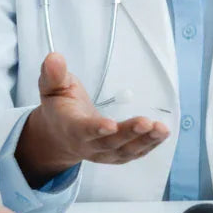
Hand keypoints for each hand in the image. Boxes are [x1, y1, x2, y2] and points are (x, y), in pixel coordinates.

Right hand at [15, 53, 169, 186]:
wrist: (60, 136)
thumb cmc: (59, 108)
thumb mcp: (52, 87)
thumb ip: (53, 74)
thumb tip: (54, 58)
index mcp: (71, 127)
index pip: (83, 130)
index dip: (96, 129)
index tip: (111, 124)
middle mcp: (88, 145)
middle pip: (110, 143)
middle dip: (129, 133)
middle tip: (146, 122)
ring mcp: (104, 153)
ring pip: (125, 151)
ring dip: (145, 141)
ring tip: (161, 129)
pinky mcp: (117, 155)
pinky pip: (134, 153)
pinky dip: (149, 145)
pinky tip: (161, 134)